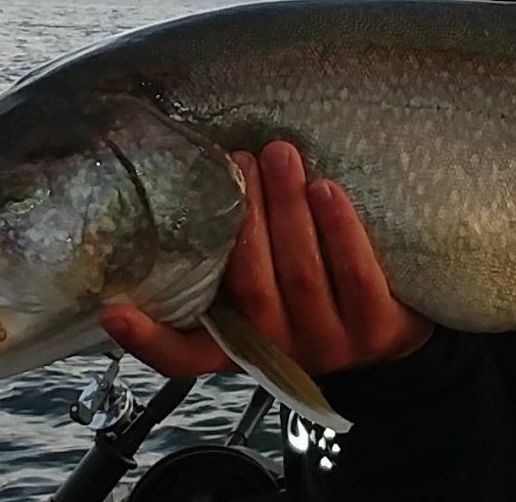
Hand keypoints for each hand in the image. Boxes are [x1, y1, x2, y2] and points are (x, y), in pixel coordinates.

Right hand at [101, 140, 433, 376]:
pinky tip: (326, 189)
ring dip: (287, 211)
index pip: (184, 359)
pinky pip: (356, 275)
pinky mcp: (380, 331)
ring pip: (302, 277)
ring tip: (281, 157)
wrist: (402, 327)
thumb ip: (239, 258)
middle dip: (245, 219)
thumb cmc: (325, 289)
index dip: (147, 340)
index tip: (114, 309)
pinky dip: (339, 228)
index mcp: (243, 343)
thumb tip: (207, 177)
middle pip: (252, 289)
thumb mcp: (274, 287)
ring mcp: (332, 345)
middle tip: (240, 161)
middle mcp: (281, 350)